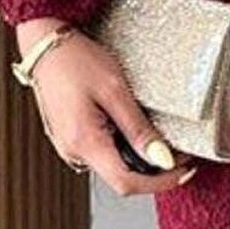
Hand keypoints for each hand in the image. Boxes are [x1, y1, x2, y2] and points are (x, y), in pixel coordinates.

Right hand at [29, 32, 197, 195]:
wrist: (45, 45)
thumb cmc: (76, 60)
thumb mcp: (115, 90)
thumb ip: (138, 129)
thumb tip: (162, 159)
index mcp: (84, 142)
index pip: (127, 183)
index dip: (160, 182)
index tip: (184, 170)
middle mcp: (73, 151)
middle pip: (121, 177)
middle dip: (153, 170)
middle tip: (178, 151)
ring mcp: (69, 146)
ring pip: (112, 166)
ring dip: (138, 159)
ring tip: (158, 136)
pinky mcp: (70, 138)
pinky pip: (101, 152)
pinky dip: (122, 148)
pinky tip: (132, 129)